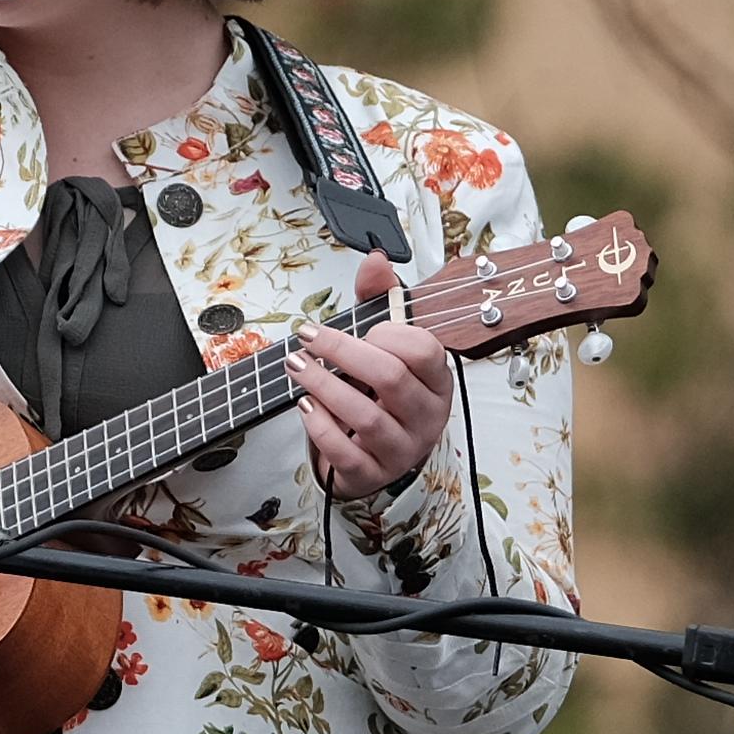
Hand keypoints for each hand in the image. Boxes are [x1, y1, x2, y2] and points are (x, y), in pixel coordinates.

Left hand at [295, 253, 454, 502]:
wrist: (377, 453)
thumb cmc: (382, 393)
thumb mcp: (385, 346)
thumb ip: (379, 302)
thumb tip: (374, 261)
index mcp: (437, 381)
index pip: (422, 349)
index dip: (386, 333)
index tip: (361, 329)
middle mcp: (426, 416)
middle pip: (389, 377)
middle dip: (341, 351)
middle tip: (307, 337)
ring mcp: (401, 448)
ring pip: (365, 416)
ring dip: (323, 385)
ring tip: (297, 366)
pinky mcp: (373, 473)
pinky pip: (345, 452)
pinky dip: (320, 426)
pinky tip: (305, 405)